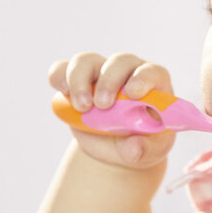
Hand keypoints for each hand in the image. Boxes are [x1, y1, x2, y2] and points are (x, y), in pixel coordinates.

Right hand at [48, 52, 176, 169]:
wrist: (116, 146)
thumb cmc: (141, 141)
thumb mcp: (149, 151)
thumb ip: (145, 149)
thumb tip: (133, 150)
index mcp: (152, 83)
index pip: (151, 71)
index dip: (143, 78)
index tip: (133, 93)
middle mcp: (126, 71)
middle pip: (118, 62)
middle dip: (108, 81)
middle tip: (102, 105)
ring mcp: (99, 72)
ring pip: (86, 61)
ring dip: (80, 81)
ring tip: (81, 107)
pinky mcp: (76, 80)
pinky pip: (62, 69)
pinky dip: (59, 77)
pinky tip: (62, 92)